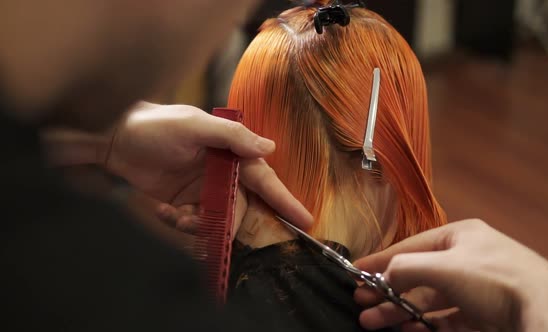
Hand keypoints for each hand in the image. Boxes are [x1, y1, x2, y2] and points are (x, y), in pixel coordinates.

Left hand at [103, 102, 312, 231]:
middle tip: (204, 223)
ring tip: (177, 218)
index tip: (305, 220)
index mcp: (231, 153)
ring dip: (201, 226)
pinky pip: (194, 223)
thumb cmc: (155, 125)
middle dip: (228, 222)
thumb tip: (270, 149)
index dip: (285, 200)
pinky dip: (182, 224)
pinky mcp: (183, 203)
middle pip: (241, 207)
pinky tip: (164, 212)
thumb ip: (233, 137)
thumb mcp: (195, 126)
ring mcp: (203, 190)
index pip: (264, 179)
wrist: (115, 139)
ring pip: (218, 220)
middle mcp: (222, 173)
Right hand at [354, 219, 547, 331]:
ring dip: (402, 310)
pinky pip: (447, 317)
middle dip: (387, 291)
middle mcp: (467, 258)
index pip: (410, 247)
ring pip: (430, 299)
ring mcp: (477, 288)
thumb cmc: (493, 278)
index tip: (355, 272)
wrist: (545, 311)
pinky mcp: (485, 314)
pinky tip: (407, 330)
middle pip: (417, 276)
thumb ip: (406, 267)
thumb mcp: (443, 266)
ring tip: (375, 323)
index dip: (381, 260)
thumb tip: (382, 275)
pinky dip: (426, 324)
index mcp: (459, 236)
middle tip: (362, 305)